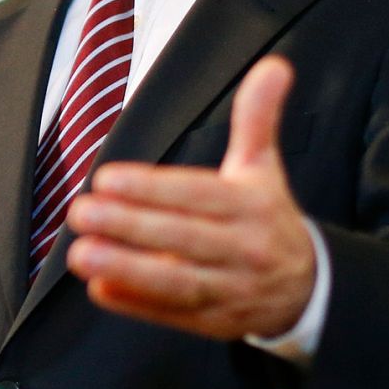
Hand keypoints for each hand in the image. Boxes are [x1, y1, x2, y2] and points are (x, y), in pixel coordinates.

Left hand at [65, 55, 315, 339]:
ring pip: (176, 282)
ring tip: (80, 254)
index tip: (107, 179)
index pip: (199, 195)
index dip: (152, 188)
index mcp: (252, 206)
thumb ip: (258, 118)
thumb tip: (274, 65)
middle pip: (182, 238)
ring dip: (125, 269)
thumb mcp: (264, 167)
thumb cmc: (268, 218)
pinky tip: (100, 290)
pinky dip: (136, 305)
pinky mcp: (214, 322)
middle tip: (80, 212)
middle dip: (128, 226)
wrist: (308, 288)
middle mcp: (243, 249)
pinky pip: (173, 316)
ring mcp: (229, 291)